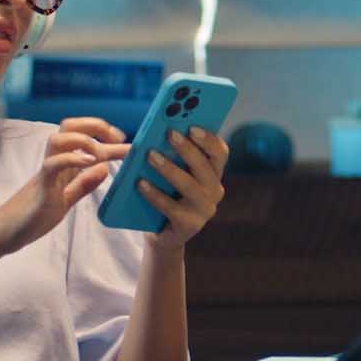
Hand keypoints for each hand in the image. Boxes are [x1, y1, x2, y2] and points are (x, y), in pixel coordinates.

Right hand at [0, 118, 128, 256]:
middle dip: (95, 125)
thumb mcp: (66, 200)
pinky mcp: (40, 187)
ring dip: (84, 139)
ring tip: (101, 151)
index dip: (104, 133)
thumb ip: (83, 185)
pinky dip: (72, 158)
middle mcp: (53, 163)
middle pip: (69, 126)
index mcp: (61, 166)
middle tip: (117, 137)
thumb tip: (105, 168)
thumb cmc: (32, 216)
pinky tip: (91, 163)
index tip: (124, 139)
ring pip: (58, 138)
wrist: (3, 233)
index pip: (82, 138)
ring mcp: (46, 173)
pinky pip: (53, 164)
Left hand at [139, 126, 228, 251]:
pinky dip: (154, 193)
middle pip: (205, 166)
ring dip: (169, 168)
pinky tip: (140, 183)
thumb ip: (173, 155)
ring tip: (150, 155)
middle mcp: (214, 191)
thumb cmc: (167, 195)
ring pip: (189, 185)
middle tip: (169, 133)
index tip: (192, 126)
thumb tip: (159, 131)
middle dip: (187, 148)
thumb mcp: (174, 173)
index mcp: (213, 174)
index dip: (209, 139)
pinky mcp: (189, 225)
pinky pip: (171, 207)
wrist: (163, 234)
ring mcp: (204, 210)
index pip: (220, 152)